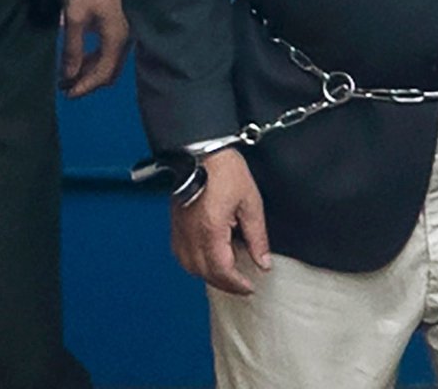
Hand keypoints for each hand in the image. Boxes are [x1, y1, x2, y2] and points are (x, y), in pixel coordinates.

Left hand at [60, 0, 129, 96]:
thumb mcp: (75, 17)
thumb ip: (73, 48)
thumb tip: (69, 75)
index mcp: (115, 39)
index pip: (102, 74)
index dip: (85, 86)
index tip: (66, 93)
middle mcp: (123, 40)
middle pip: (109, 72)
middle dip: (89, 82)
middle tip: (67, 85)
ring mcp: (123, 33)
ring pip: (109, 62)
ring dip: (91, 71)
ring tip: (69, 72)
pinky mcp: (119, 27)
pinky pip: (109, 51)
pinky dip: (95, 59)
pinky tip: (80, 57)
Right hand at [171, 149, 271, 295]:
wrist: (202, 150)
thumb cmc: (225, 170)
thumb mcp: (251, 202)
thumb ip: (257, 237)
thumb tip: (263, 262)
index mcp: (211, 230)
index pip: (222, 270)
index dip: (237, 284)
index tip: (250, 287)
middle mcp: (191, 234)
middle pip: (205, 273)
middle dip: (224, 283)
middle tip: (241, 285)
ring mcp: (180, 229)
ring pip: (189, 267)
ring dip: (208, 275)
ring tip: (225, 275)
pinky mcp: (175, 223)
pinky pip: (180, 254)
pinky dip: (193, 263)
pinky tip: (206, 260)